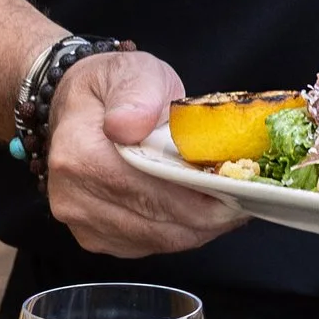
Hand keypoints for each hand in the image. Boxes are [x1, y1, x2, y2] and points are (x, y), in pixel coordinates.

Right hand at [43, 48, 245, 256]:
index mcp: (80, 154)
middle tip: (245, 201)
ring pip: (156, 241)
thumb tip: (129, 125)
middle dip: (207, 218)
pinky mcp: (94, 236)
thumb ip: (136, 94)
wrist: (80, 106)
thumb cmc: (113, 89)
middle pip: (156, 224)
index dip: (197, 199)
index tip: (237, 192)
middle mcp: (73, 196)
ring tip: (229, 206)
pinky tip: (201, 213)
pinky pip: (147, 246)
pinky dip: (179, 232)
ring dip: (198, 229)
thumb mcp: (132, 71)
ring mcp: (81, 221)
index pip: (146, 191)